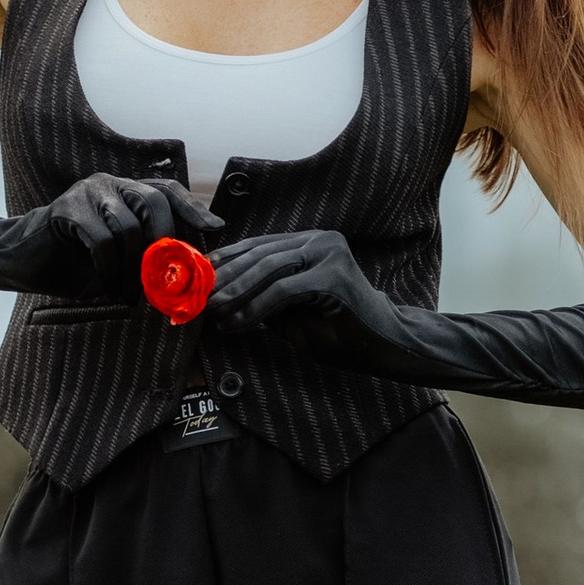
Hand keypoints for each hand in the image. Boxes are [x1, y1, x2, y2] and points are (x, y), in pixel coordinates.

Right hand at [20, 175, 217, 304]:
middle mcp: (110, 184)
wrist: (23, 260)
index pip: (167, 190)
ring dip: (134, 270)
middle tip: (164, 282)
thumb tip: (189, 274)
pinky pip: (102, 241)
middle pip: (153, 202)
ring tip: (132, 297)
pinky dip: (111, 272)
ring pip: (128, 226)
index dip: (192, 208)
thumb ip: (150, 256)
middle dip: (165, 245)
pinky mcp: (66, 209)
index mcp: (125, 191)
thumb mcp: (120, 260)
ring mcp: (87, 192)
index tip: (215, 228)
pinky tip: (111, 291)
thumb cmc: (76, 262)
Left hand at [209, 228, 401, 348]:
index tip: (200, 277)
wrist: (383, 344)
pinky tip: (236, 323)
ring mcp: (328, 252)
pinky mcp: (333, 273)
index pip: (260, 246)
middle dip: (225, 277)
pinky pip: (282, 289)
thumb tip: (220, 296)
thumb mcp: (291, 311)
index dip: (228, 260)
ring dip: (235, 291)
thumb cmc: (339, 331)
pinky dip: (255, 307)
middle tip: (200, 298)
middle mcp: (320, 239)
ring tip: (213, 311)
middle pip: (260, 254)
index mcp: (311, 242)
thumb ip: (263, 297)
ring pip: (268, 268)